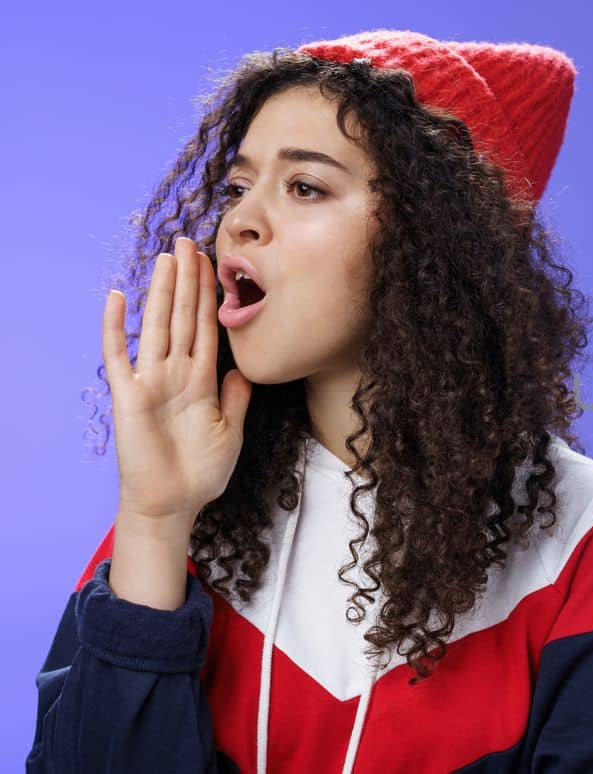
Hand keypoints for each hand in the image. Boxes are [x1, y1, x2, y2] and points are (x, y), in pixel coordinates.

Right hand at [103, 236, 252, 536]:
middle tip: (188, 242)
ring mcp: (151, 381)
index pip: (206, 327)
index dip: (210, 295)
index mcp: (202, 380)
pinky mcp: (129, 396)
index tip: (215, 263)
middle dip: (188, 280)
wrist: (174, 503)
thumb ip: (237, 398)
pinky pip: (119, 356)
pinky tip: (117, 297)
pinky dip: (116, 327)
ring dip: (161, 292)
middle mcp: (176, 373)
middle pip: (183, 317)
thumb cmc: (201, 471)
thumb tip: (245, 368)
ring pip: (157, 326)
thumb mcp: (231, 430)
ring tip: (166, 258)